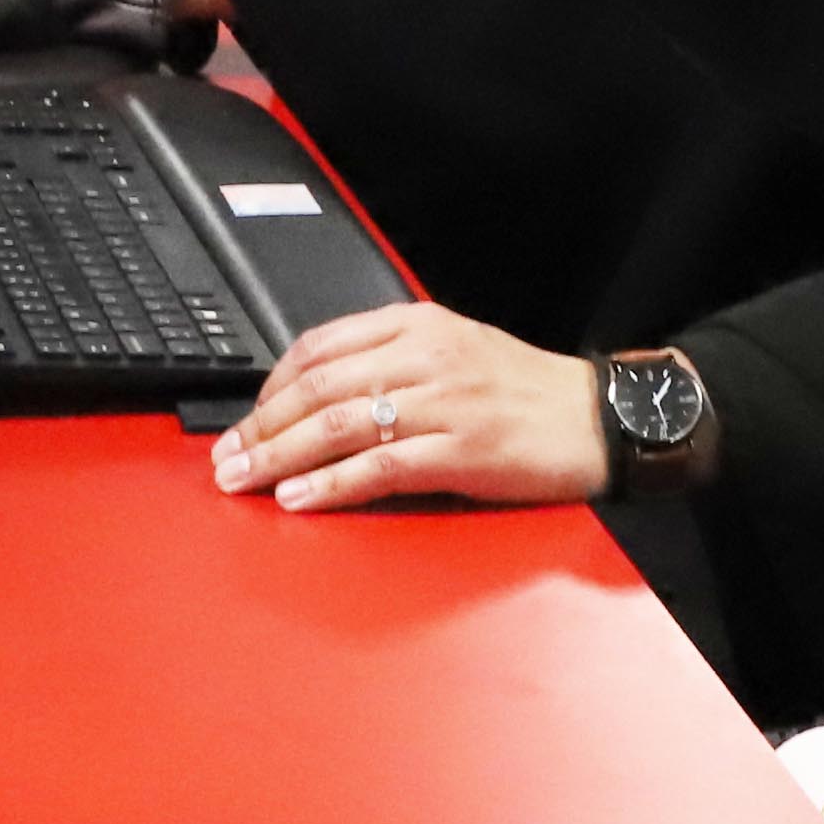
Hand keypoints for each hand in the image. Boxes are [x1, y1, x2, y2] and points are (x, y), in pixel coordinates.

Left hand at [208, 302, 609, 510]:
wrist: (598, 418)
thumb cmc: (525, 391)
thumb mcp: (456, 349)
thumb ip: (392, 360)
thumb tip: (320, 394)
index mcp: (418, 324)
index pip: (320, 346)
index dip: (271, 385)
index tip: (246, 418)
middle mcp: (425, 357)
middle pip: (317, 388)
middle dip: (260, 427)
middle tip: (225, 458)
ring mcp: (443, 403)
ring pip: (337, 426)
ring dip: (278, 457)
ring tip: (242, 481)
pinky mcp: (460, 451)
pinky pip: (379, 467)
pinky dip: (330, 485)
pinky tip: (299, 499)